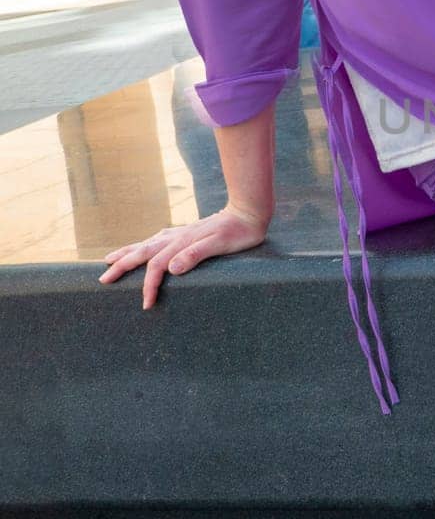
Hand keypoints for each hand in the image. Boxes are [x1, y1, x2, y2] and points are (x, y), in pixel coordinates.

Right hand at [96, 203, 269, 309]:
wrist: (247, 213)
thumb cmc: (236, 233)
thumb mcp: (219, 245)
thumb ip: (195, 255)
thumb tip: (171, 268)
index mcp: (179, 243)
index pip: (155, 268)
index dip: (148, 287)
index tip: (146, 305)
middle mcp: (173, 237)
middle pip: (140, 253)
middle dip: (120, 267)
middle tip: (102, 279)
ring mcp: (177, 233)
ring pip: (144, 245)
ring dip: (126, 254)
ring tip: (109, 260)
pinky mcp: (184, 233)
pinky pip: (155, 241)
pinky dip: (143, 246)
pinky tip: (144, 247)